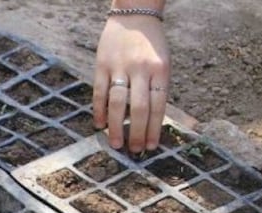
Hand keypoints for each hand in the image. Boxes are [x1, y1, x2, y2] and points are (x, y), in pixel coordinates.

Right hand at [93, 15, 169, 152]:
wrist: (134, 13)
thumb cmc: (151, 45)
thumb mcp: (163, 64)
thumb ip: (158, 90)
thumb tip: (152, 124)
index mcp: (160, 70)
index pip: (158, 106)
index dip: (153, 129)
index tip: (150, 147)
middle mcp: (140, 68)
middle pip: (138, 107)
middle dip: (136, 132)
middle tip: (134, 151)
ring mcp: (120, 66)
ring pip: (117, 102)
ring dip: (115, 126)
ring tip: (116, 144)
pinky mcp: (102, 64)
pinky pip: (99, 91)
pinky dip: (99, 110)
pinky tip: (99, 124)